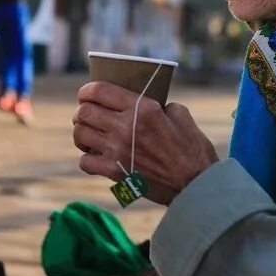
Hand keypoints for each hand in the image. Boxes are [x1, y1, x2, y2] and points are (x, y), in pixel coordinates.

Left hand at [72, 82, 217, 205]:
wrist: (195, 185)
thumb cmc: (192, 149)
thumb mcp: (180, 114)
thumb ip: (157, 103)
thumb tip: (139, 102)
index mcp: (142, 108)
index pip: (100, 91)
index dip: (87, 90)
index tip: (86, 94)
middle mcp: (125, 127)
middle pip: (84, 112)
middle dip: (82, 111)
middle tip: (87, 115)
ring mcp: (117, 151)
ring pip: (80, 134)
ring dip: (82, 133)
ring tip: (89, 135)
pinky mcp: (115, 172)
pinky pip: (85, 162)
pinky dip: (87, 158)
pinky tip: (96, 156)